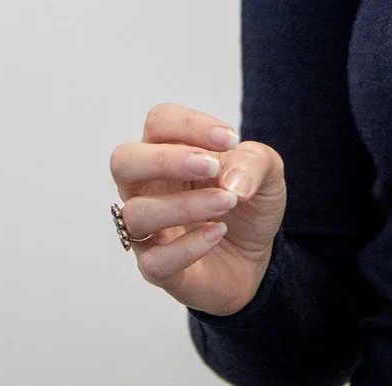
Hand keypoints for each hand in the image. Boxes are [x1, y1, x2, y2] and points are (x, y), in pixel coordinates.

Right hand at [109, 103, 286, 316]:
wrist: (257, 258)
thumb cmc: (248, 206)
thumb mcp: (267, 173)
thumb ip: (254, 161)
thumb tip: (231, 179)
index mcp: (168, 153)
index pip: (158, 122)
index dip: (189, 124)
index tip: (230, 140)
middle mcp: (148, 188)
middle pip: (124, 161)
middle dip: (165, 160)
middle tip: (211, 167)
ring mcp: (148, 229)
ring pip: (137, 213)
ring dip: (185, 205)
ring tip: (226, 203)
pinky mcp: (157, 269)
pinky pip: (154, 261)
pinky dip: (187, 247)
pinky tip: (217, 234)